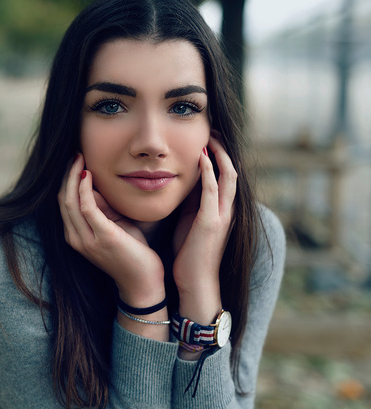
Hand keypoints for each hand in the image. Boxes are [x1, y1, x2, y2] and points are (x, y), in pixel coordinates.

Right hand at [57, 154, 164, 305]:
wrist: (143, 284)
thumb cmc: (132, 254)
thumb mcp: (113, 227)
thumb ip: (103, 210)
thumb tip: (97, 186)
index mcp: (76, 237)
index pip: (63, 203)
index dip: (66, 180)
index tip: (75, 161)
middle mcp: (76, 239)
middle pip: (62, 199)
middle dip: (66, 174)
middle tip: (75, 154)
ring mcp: (87, 240)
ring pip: (69, 201)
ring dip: (73, 176)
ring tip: (79, 158)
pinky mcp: (103, 238)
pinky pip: (86, 207)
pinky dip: (84, 188)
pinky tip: (88, 174)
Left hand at [172, 134, 236, 302]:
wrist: (194, 283)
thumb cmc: (189, 254)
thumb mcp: (190, 222)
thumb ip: (191, 203)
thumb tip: (182, 184)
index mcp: (221, 210)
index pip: (226, 175)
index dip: (220, 155)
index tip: (209, 137)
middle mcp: (227, 210)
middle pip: (231, 170)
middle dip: (223, 149)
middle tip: (213, 129)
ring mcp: (222, 216)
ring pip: (227, 176)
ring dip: (219, 154)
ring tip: (210, 136)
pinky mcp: (211, 222)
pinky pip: (213, 191)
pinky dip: (209, 172)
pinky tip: (202, 157)